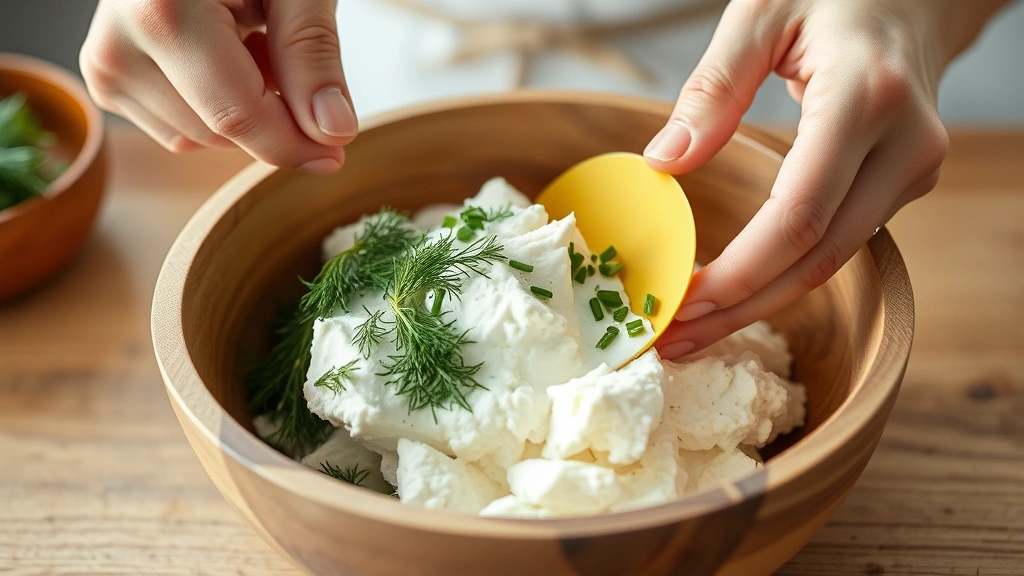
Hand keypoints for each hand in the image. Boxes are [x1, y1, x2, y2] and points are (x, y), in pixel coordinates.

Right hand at [80, 0, 354, 172]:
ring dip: (243, 107)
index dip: (294, 144)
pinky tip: (221, 54)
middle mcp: (118, 46)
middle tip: (282, 49)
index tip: (336, 152)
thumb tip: (332, 130)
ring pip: (202, 139)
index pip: (237, 115)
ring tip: (249, 39)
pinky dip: (214, 105)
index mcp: (160, 13)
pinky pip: (181, 130)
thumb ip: (312, 53)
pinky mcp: (109, 82)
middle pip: (222, 132)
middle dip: (271, 114)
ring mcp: (107, 68)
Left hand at [648, 0, 1005, 356]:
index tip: (683, 301)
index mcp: (867, 98)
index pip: (800, 214)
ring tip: (694, 330)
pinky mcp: (903, 184)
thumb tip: (664, 162)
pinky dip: (784, 274)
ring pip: (831, 261)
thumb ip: (713, 88)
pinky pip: (839, 242)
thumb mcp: (761, 12)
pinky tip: (738, 293)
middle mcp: (905, 146)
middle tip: (673, 341)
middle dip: (741, 307)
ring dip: (759, 301)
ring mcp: (912, 171)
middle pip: (817, 257)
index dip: (740, 271)